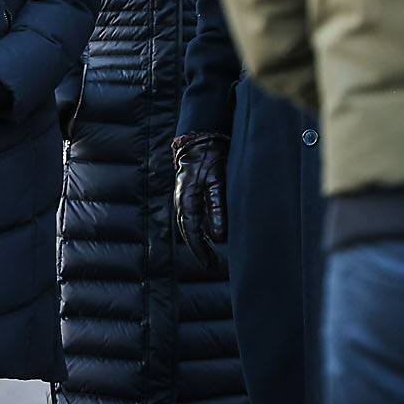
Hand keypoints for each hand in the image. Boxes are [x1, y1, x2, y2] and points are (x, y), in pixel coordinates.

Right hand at [172, 132, 228, 268]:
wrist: (201, 137)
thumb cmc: (210, 157)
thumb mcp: (217, 181)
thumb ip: (218, 208)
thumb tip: (220, 237)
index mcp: (187, 200)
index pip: (192, 233)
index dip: (200, 251)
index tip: (210, 265)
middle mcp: (183, 201)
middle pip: (189, 232)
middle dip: (200, 251)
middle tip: (213, 267)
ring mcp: (185, 197)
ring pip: (191, 226)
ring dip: (200, 242)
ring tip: (212, 257)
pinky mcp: (191, 193)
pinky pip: (194, 217)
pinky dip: (200, 230)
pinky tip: (210, 236)